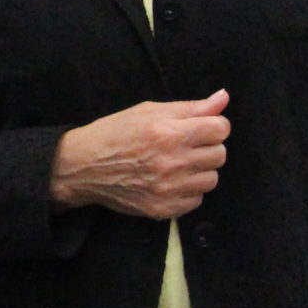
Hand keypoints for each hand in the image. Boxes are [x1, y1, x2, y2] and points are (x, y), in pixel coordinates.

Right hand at [48, 90, 229, 217]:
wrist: (83, 166)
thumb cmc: (115, 132)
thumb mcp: (149, 111)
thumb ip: (190, 107)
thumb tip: (224, 98)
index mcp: (169, 132)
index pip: (221, 129)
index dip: (211, 126)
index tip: (197, 128)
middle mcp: (173, 161)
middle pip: (220, 154)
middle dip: (206, 147)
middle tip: (183, 146)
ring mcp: (169, 188)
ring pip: (212, 179)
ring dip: (199, 171)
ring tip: (176, 164)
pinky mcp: (164, 209)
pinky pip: (196, 200)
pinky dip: (187, 191)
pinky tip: (169, 181)